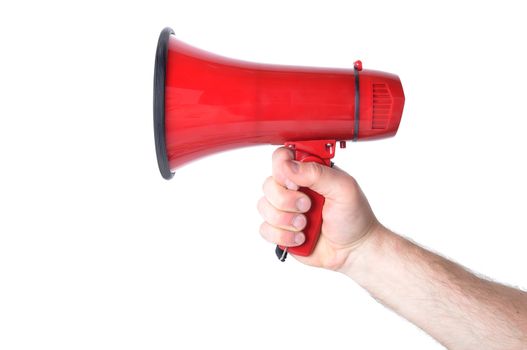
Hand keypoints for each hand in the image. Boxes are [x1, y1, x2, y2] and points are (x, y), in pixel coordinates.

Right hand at [257, 147, 379, 270]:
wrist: (354, 250)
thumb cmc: (354, 217)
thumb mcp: (343, 188)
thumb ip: (317, 173)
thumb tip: (288, 165)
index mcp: (308, 173)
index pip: (282, 157)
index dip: (282, 168)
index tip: (295, 183)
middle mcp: (294, 189)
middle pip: (268, 184)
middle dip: (286, 200)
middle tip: (307, 206)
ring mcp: (286, 210)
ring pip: (264, 207)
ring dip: (286, 219)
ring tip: (305, 224)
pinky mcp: (280, 230)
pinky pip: (265, 229)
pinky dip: (283, 236)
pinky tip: (301, 237)